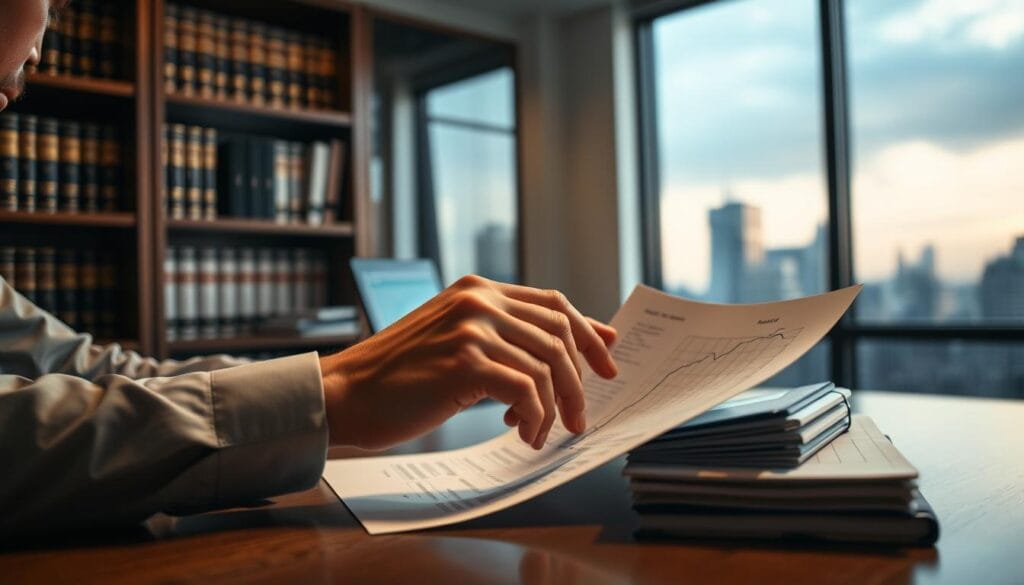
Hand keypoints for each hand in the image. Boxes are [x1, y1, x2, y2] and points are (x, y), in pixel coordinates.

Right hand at [319, 275, 617, 450]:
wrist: (345, 394)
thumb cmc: (399, 377)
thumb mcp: (455, 341)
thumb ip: (504, 337)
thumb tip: (564, 350)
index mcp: (478, 289)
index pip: (554, 303)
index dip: (588, 334)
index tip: (607, 366)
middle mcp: (478, 299)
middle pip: (559, 334)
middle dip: (579, 380)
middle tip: (581, 417)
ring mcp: (471, 328)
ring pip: (547, 366)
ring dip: (556, 407)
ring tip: (544, 433)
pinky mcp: (464, 362)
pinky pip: (526, 391)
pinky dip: (534, 418)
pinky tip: (523, 434)